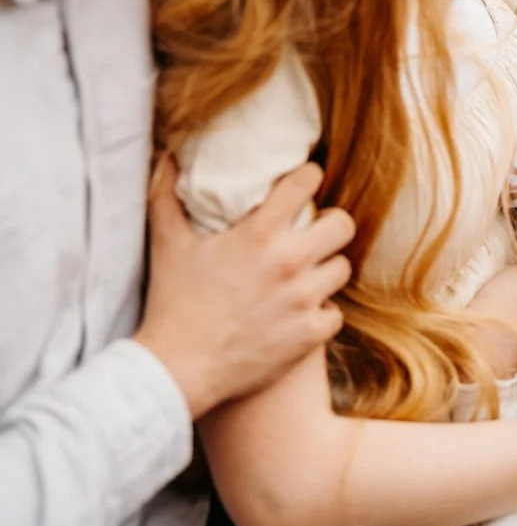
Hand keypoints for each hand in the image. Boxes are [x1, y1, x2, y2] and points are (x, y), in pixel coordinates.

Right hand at [135, 158, 354, 419]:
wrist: (178, 370)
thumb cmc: (172, 303)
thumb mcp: (167, 244)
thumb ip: (166, 194)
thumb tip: (166, 155)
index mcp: (260, 233)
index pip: (308, 182)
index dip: (308, 178)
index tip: (302, 184)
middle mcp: (290, 262)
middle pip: (343, 224)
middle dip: (330, 225)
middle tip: (314, 233)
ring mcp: (304, 300)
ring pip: (343, 268)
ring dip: (326, 270)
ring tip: (306, 275)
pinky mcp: (310, 335)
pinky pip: (336, 314)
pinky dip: (321, 314)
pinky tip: (301, 314)